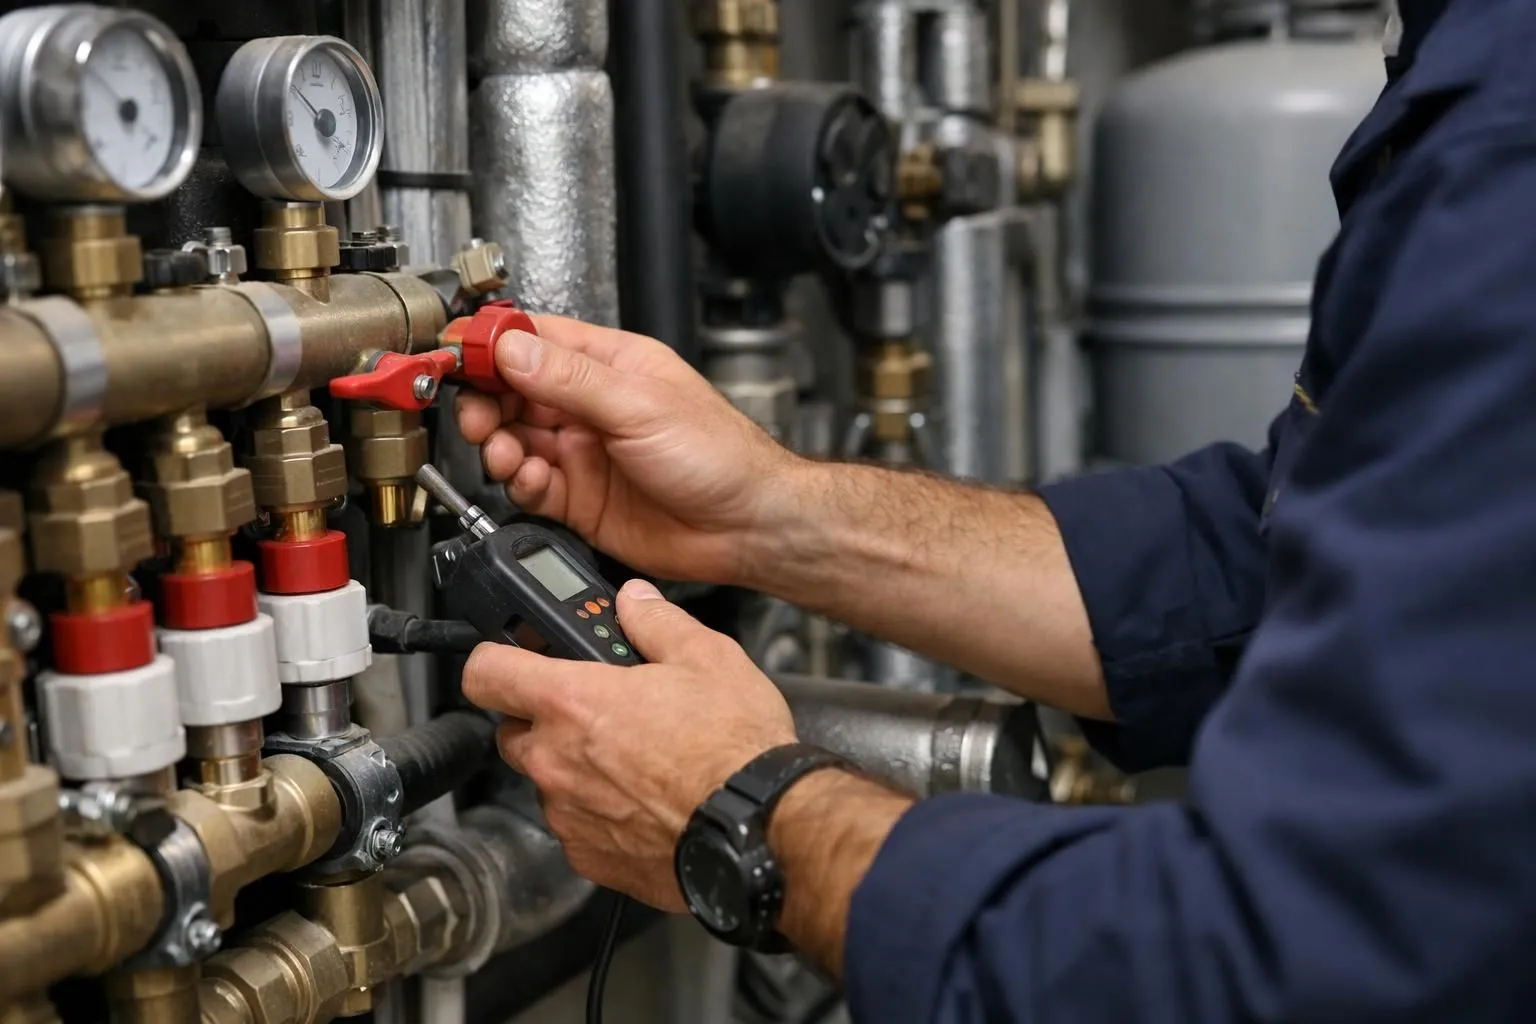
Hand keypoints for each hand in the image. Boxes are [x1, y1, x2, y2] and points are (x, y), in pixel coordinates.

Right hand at [455, 315, 801, 584]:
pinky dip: (519, 483)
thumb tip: (513, 348)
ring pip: (515, 440)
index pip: (534, 340)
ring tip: (506, 452)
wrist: (746, 526)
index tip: (460, 355)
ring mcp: (583, 452)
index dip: (493, 346)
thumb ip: (569, 379)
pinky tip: (530, 479)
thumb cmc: (720, 456)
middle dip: (487, 402)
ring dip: (499, 445)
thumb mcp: (639, 404)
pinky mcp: (580, 499)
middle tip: (481, 416)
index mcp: (610, 365)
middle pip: (512, 392)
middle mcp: (591, 406)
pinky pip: (530, 486)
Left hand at [460, 578, 797, 910]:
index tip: (512, 658)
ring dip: (574, 768)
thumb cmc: (735, 749)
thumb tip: (633, 600)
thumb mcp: (708, 658)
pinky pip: (575, 825)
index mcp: (572, 702)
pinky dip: (598, 813)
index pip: (485, 673)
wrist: (760, 830)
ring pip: (547, 781)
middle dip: (542, 718)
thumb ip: (656, 622)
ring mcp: (568, 814)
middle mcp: (556, 761)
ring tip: (634, 760)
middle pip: (511, 731)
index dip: (494, 659)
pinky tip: (643, 801)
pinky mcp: (589, 857)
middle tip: (595, 709)